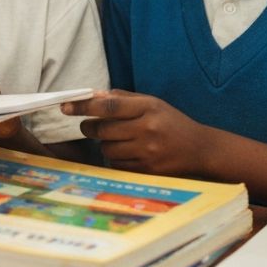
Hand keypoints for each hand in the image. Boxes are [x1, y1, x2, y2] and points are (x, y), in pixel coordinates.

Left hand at [61, 91, 210, 175]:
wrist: (200, 149)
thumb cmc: (170, 122)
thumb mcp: (150, 102)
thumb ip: (121, 98)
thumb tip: (91, 96)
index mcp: (147, 107)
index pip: (108, 106)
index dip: (83, 106)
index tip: (66, 107)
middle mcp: (148, 129)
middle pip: (102, 129)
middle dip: (89, 127)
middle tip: (89, 125)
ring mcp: (148, 152)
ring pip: (106, 149)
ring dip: (104, 144)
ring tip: (117, 139)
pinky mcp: (148, 170)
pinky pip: (116, 164)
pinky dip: (115, 158)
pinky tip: (127, 152)